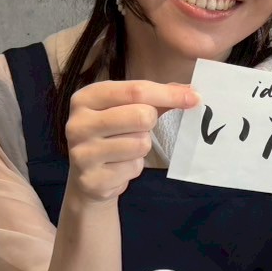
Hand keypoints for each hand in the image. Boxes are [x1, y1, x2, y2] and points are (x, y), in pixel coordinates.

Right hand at [64, 80, 198, 202]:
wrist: (86, 176)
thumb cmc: (112, 133)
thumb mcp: (127, 108)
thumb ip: (157, 97)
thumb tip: (191, 92)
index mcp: (86, 97)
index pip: (136, 90)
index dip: (169, 94)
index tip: (194, 98)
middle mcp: (77, 123)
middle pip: (141, 116)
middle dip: (150, 123)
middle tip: (139, 129)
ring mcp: (81, 153)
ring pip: (140, 144)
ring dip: (141, 148)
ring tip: (123, 150)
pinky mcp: (91, 179)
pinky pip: (133, 168)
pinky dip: (133, 168)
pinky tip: (117, 167)